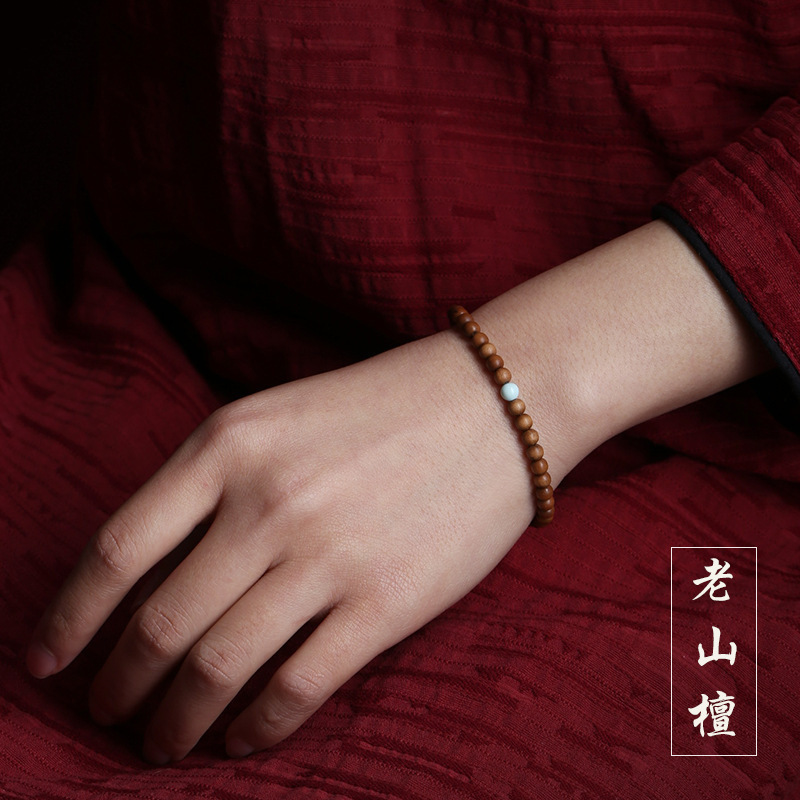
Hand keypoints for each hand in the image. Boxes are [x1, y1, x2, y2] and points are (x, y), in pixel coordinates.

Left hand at [26, 330, 550, 762]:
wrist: (493, 402)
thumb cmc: (380, 408)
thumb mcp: (275, 416)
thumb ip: (209, 483)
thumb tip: (150, 576)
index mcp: (229, 444)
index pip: (116, 549)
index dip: (69, 618)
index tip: (47, 661)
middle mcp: (268, 501)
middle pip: (158, 624)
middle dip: (119, 686)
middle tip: (110, 712)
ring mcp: (327, 555)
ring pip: (217, 669)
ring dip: (176, 721)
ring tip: (163, 740)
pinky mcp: (385, 603)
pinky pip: (296, 688)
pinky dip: (255, 730)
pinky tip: (240, 740)